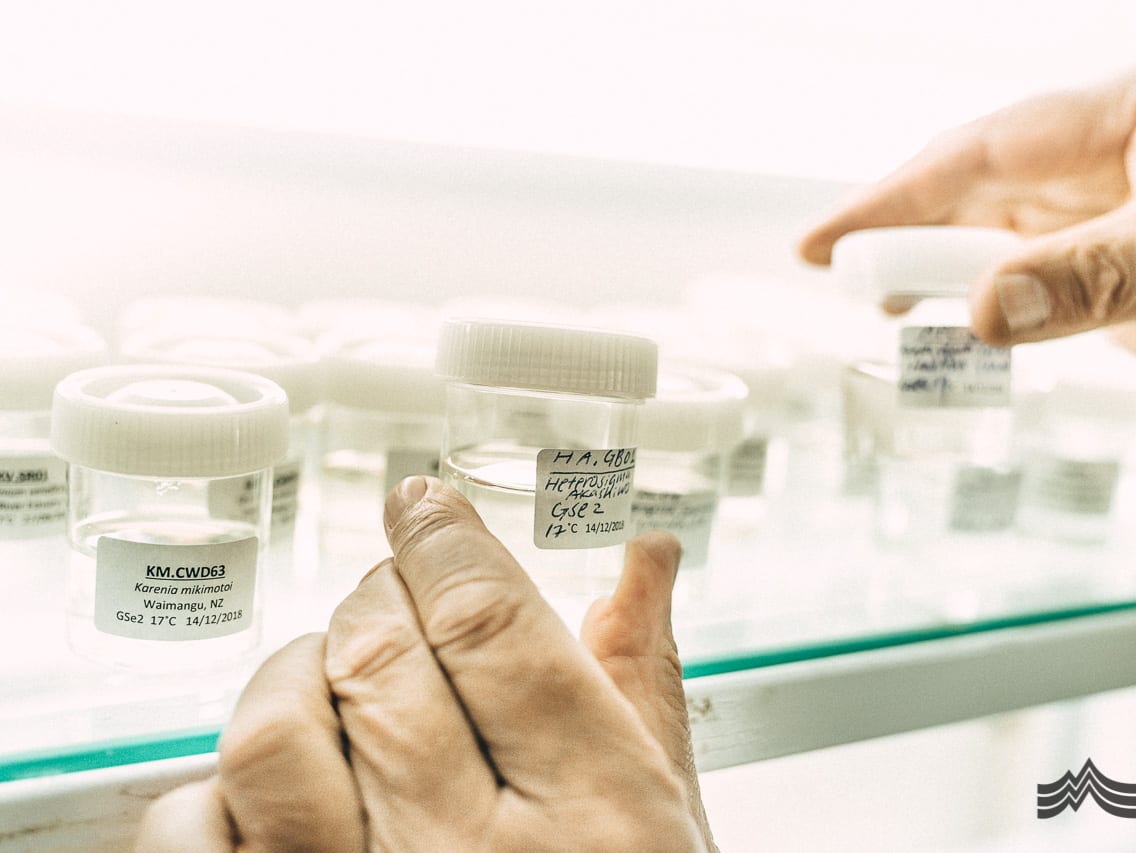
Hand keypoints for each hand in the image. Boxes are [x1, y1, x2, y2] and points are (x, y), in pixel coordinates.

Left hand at [136, 476, 714, 851]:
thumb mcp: (668, 831)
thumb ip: (647, 687)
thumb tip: (644, 560)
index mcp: (597, 820)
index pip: (491, 622)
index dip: (444, 538)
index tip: (424, 506)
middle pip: (381, 654)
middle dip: (382, 595)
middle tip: (397, 593)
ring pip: (274, 727)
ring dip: (297, 670)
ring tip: (334, 673)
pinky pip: (190, 833)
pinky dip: (217, 786)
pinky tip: (278, 789)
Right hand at [799, 65, 1135, 426]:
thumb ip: (1095, 279)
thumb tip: (978, 309)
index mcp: (1133, 116)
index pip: (987, 149)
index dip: (898, 194)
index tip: (830, 239)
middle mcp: (1110, 159)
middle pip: (975, 186)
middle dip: (903, 227)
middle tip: (835, 273)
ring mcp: (1108, 218)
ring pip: (990, 233)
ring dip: (932, 266)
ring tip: (873, 299)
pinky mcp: (1110, 278)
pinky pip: (1019, 281)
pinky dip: (974, 303)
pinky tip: (943, 321)